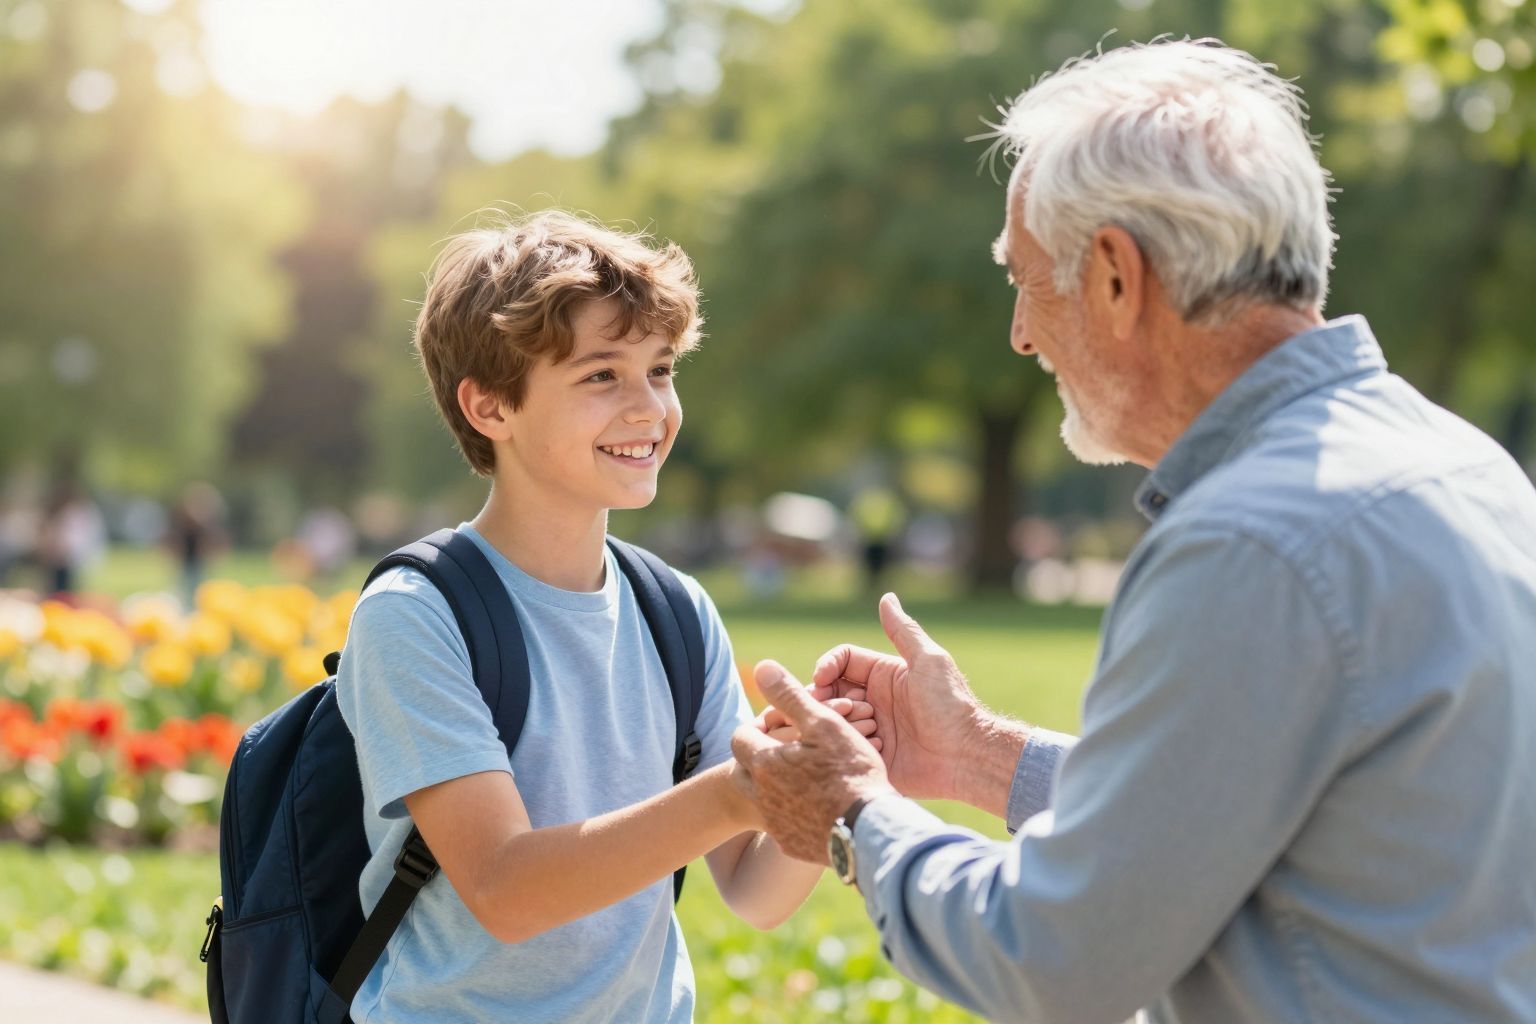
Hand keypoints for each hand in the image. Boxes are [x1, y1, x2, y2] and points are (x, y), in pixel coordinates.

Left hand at [731, 662, 894, 863]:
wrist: (869, 830)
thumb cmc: (849, 771)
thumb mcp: (823, 723)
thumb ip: (789, 695)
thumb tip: (763, 667)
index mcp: (765, 763)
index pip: (740, 737)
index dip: (756, 728)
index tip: (777, 726)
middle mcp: (761, 796)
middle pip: (743, 771)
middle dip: (758, 758)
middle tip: (785, 751)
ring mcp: (775, 824)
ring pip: (760, 799)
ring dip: (773, 786)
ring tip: (800, 777)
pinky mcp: (791, 844)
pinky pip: (780, 825)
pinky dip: (790, 813)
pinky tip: (815, 806)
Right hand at [809, 593, 990, 801]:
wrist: (967, 755)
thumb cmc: (951, 705)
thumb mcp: (928, 662)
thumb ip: (903, 631)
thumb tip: (886, 597)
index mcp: (883, 674)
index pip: (841, 661)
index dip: (826, 666)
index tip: (821, 679)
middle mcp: (874, 699)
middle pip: (831, 691)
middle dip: (830, 698)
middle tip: (848, 709)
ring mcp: (872, 727)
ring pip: (835, 719)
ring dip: (846, 722)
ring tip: (872, 730)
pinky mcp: (873, 755)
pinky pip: (847, 747)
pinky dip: (855, 745)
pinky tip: (878, 748)